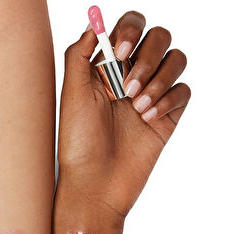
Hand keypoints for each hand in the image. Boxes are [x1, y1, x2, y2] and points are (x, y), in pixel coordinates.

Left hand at [59, 11, 190, 220]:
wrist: (94, 187)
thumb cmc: (78, 146)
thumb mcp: (71, 96)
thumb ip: (79, 55)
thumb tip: (94, 25)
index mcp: (105, 68)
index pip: (128, 29)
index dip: (128, 31)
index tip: (118, 54)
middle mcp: (129, 78)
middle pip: (157, 38)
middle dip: (147, 56)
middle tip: (129, 88)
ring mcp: (150, 97)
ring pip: (175, 60)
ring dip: (160, 78)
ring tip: (138, 107)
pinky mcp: (167, 118)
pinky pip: (183, 91)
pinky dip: (170, 98)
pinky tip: (149, 118)